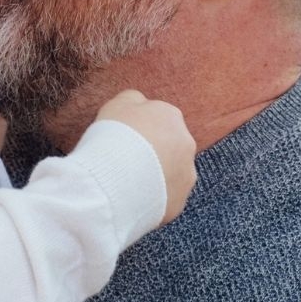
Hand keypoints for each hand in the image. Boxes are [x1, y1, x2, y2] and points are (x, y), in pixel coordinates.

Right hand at [95, 89, 196, 225]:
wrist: (115, 179)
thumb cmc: (114, 137)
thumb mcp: (117, 104)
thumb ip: (132, 99)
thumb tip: (139, 103)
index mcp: (171, 116)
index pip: (158, 120)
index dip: (139, 131)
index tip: (123, 140)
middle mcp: (186, 144)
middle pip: (169, 147)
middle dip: (153, 153)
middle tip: (126, 162)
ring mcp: (186, 175)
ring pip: (171, 174)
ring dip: (155, 177)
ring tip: (128, 184)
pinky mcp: (179, 202)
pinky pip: (165, 198)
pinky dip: (153, 199)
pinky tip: (132, 199)